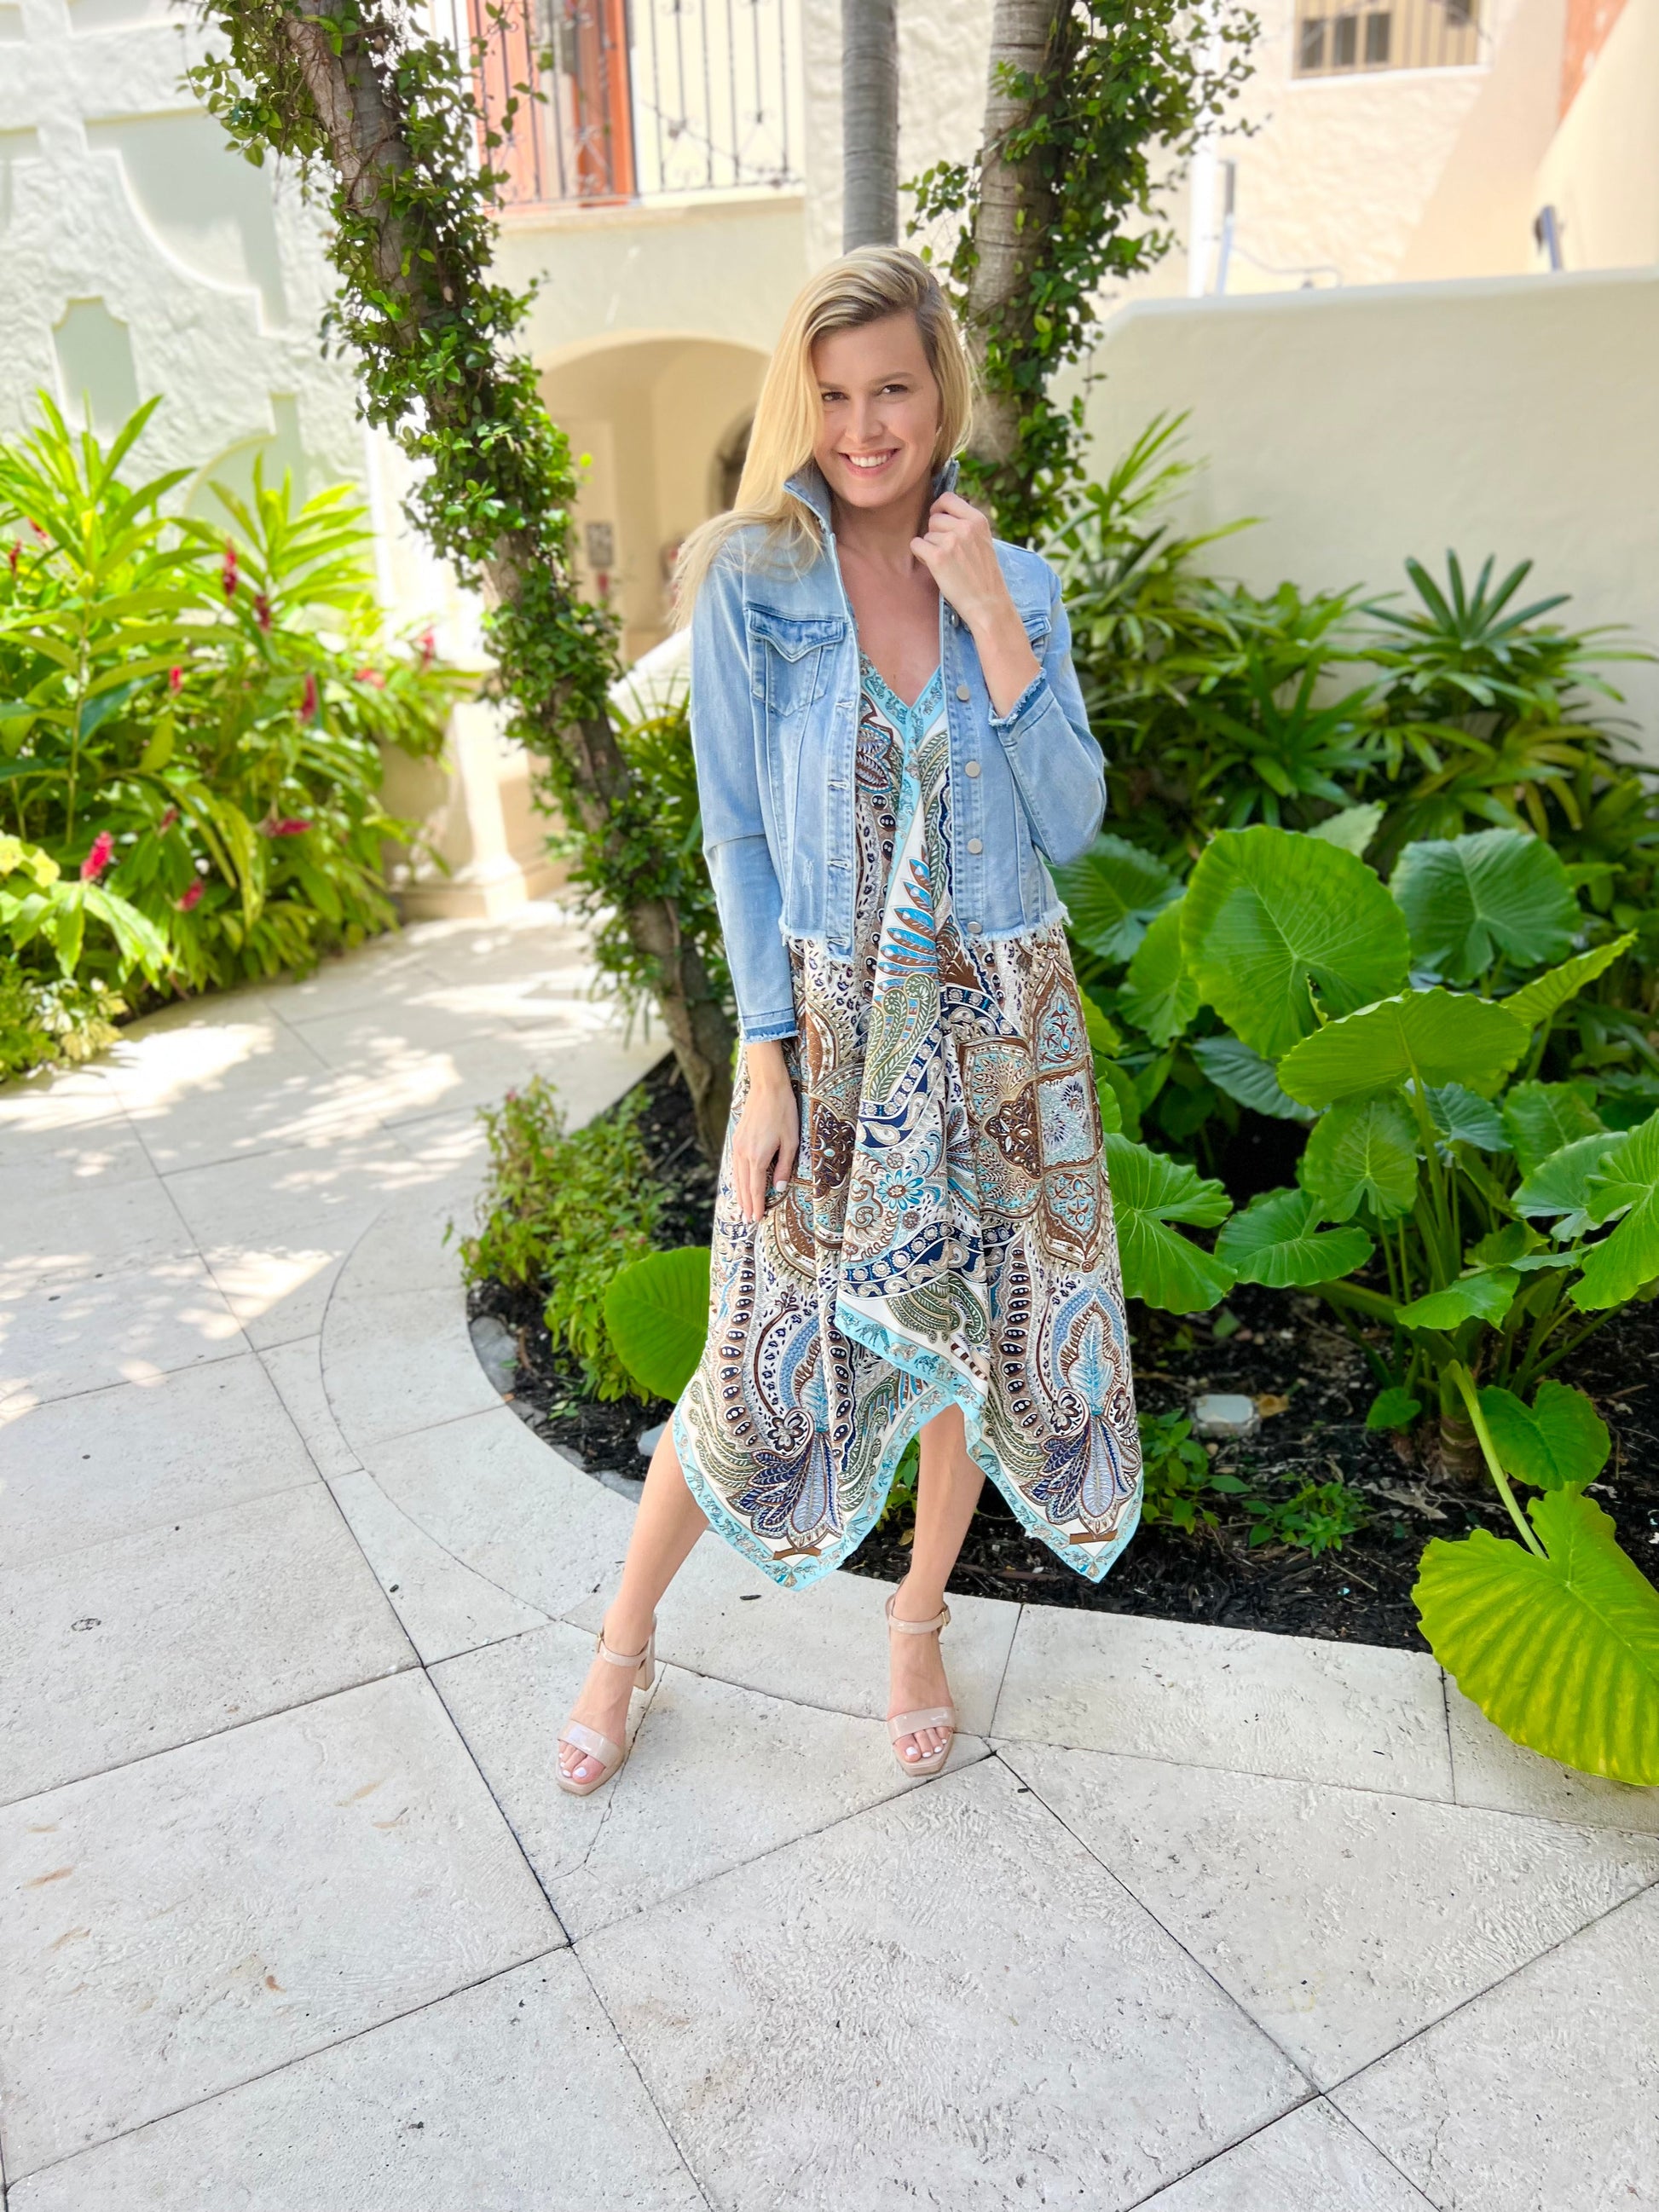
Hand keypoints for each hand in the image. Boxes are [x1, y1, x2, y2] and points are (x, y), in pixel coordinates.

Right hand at [732, 1043, 798, 1222]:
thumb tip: (779, 1188)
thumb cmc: (784, 1112)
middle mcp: (743, 1154)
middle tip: (748, 1221)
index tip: (756, 1219)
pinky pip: (735, 1166)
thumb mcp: (791, 1141)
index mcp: (758, 1156)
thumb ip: (784, 1167)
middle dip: (746, 1204)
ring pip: (737, 1177)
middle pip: (744, 1186)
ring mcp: (738, 1146)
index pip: (756, 1188)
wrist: (767, 1088)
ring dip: (740, 1194)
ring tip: (742, 1208)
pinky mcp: (737, 1139)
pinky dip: (737, 1179)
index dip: (757, 1205)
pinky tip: (740, 1184)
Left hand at [909, 491, 1010, 629]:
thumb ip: (966, 525)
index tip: (937, 518)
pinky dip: (921, 556)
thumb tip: (940, 513)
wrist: (988, 603)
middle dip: (935, 533)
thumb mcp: (983, 541)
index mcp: (978, 520)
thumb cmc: (984, 576)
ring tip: (946, 563)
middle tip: (946, 552)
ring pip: (925, 535)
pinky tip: (935, 567)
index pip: (948, 498)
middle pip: (934, 518)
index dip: (938, 508)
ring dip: (930, 548)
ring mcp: (951, 541)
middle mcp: (965, 527)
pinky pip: (916, 545)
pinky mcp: (937, 557)